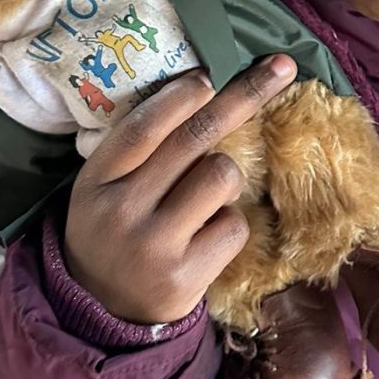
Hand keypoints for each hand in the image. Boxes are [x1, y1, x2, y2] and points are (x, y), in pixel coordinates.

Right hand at [64, 55, 295, 323]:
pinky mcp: (185, 276)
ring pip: (222, 175)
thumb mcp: (103, 188)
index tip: (211, 72)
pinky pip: (235, 224)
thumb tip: (203, 89)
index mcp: (96, 181)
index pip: (143, 127)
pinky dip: (229, 225)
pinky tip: (204, 240)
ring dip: (225, 177)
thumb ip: (138, 149)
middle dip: (245, 96)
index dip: (180, 97)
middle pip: (195, 138)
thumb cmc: (114, 229)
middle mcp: (122, 210)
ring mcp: (154, 245)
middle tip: (281, 68)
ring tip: (202, 201)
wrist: (101, 309)